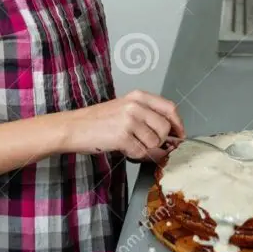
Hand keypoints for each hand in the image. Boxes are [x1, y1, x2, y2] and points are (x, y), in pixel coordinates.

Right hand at [66, 89, 184, 159]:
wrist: (73, 127)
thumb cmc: (98, 120)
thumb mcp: (124, 109)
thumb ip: (146, 116)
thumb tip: (171, 136)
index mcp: (138, 96)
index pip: (169, 108)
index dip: (178, 124)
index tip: (179, 135)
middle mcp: (136, 105)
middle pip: (165, 128)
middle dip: (161, 142)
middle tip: (149, 145)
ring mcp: (129, 120)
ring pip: (155, 142)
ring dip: (146, 149)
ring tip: (131, 145)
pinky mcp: (123, 136)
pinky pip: (141, 152)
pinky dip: (135, 155)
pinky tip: (124, 149)